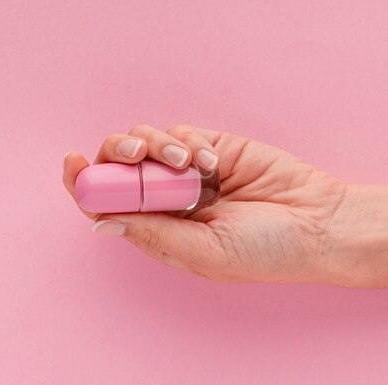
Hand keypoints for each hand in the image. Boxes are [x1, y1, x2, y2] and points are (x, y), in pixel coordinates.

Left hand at [63, 124, 347, 282]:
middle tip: (138, 158)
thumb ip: (152, 233)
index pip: (106, 204)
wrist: (316, 221)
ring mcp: (189, 170)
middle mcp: (168, 199)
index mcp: (160, 230)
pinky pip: (180, 133)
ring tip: (191, 166)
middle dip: (119, 155)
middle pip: (119, 167)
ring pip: (146, 142)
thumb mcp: (205, 253)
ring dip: (157, 147)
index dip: (84, 182)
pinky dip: (189, 143)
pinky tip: (212, 162)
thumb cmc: (265, 250)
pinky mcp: (211, 146)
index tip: (72, 162)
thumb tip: (98, 222)